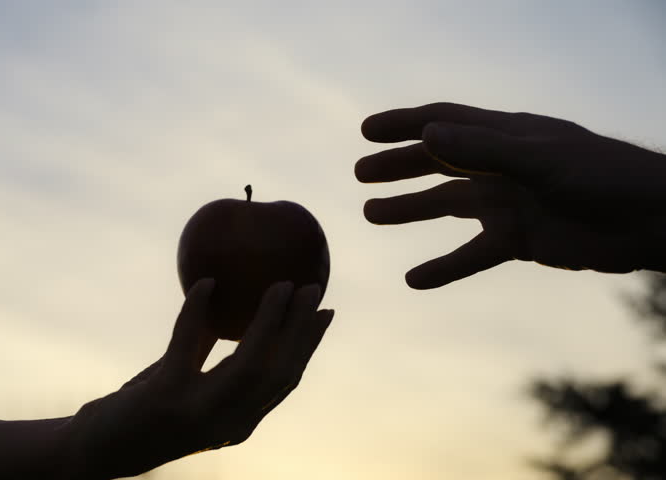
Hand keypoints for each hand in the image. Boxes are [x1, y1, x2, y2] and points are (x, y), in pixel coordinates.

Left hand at [58, 279, 333, 478]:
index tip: (326, 311)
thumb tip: (224, 297)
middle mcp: (228, 423)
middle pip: (280, 372)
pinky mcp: (167, 398)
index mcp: (238, 421)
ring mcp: (200, 413)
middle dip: (302, 330)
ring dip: (269, 321)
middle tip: (313, 288)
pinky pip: (189, 343)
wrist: (96, 450)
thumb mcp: (183, 380)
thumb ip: (205, 352)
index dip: (309, 345)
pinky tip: (206, 283)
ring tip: (280, 285)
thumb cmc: (141, 411)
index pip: (285, 380)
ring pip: (249, 363)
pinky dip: (199, 310)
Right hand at [356, 102, 665, 288]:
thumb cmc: (603, 177)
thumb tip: (428, 134)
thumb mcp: (539, 160)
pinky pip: (471, 255)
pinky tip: (414, 280)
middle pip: (438, 162)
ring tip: (370, 215)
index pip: (444, 121)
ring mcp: (507, 203)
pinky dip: (443, 267)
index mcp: (505, 135)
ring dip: (410, 210)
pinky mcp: (517, 240)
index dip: (403, 124)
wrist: (648, 223)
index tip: (365, 132)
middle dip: (398, 166)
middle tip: (360, 174)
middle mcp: (500, 166)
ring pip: (447, 205)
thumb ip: (483, 147)